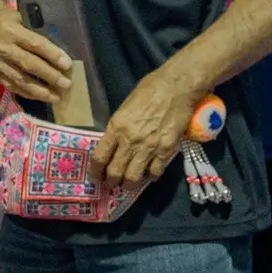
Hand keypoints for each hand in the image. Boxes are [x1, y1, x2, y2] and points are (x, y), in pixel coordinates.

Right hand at [0, 12, 71, 104]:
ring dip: (39, 90)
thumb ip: (35, 34)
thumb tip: (57, 53)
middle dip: (49, 76)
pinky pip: (10, 85)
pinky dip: (26, 92)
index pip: (35, 44)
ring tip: (55, 97)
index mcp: (11, 30)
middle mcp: (2, 47)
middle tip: (66, 84)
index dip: (52, 55)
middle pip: (29, 64)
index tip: (67, 64)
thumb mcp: (21, 18)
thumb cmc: (6, 17)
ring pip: (19, 79)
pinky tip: (39, 96)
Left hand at [92, 69, 192, 187]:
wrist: (176, 87)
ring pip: (133, 178)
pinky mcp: (166, 150)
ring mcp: (149, 147)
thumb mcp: (125, 107)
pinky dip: (150, 176)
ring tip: (128, 184)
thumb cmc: (149, 90)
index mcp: (116, 127)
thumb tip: (113, 144)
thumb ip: (118, 128)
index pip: (99, 157)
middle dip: (111, 183)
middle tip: (111, 184)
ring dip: (128, 185)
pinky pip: (154, 173)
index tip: (96, 176)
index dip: (95, 172)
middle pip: (115, 172)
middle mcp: (130, 141)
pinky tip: (149, 173)